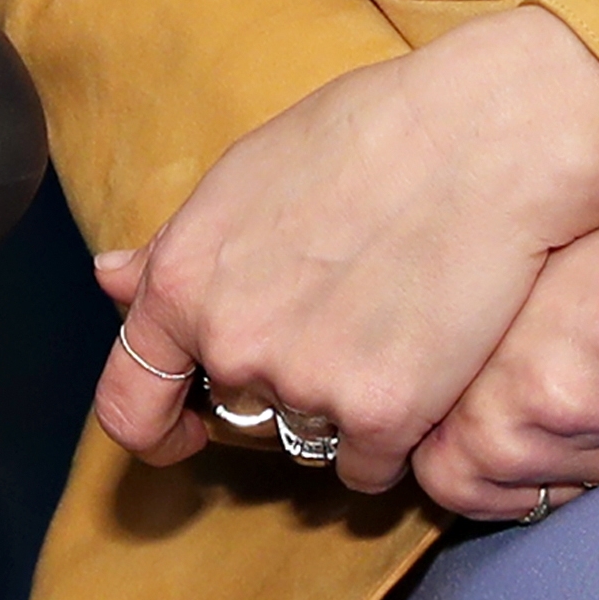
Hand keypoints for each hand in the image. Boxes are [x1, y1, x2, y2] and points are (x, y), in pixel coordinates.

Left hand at [92, 9, 598, 495]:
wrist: (487, 139)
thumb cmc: (369, 133)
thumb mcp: (244, 174)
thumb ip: (175, 247)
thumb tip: (111, 280)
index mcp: (183, 282)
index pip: (129, 405)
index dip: (155, 427)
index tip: (185, 428)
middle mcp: (231, 343)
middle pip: (236, 413)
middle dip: (274, 386)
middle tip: (334, 323)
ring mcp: (306, 386)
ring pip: (307, 437)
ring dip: (336, 410)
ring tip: (385, 327)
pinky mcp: (384, 415)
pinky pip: (370, 465)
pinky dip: (394, 436)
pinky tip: (421, 368)